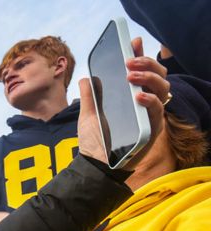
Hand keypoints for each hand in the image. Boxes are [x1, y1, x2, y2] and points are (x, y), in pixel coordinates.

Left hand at [77, 37, 167, 166]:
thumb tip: (86, 77)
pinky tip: (138, 96)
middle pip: (158, 75)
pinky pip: (158, 110)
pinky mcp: (152, 129)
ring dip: (149, 77)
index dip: (141, 55)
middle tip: (130, 60)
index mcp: (132, 96)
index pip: (142, 71)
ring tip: (132, 75)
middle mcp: (145, 102)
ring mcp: (150, 115)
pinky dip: (150, 100)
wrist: (96, 166)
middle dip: (146, 63)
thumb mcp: (88, 114)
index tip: (133, 43)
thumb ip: (89, 95)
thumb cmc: (95, 141)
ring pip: (163, 88)